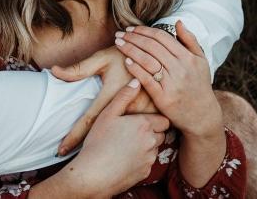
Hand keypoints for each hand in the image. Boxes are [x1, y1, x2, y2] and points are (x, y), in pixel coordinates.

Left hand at [51, 46, 157, 154]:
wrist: (156, 51)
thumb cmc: (124, 54)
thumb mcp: (101, 58)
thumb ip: (79, 69)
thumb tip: (53, 71)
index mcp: (111, 94)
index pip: (89, 120)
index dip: (74, 136)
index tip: (61, 151)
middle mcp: (129, 105)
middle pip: (108, 131)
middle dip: (93, 146)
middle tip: (77, 163)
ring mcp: (146, 111)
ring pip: (128, 134)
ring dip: (116, 147)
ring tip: (100, 163)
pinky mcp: (159, 112)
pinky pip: (145, 131)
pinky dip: (135, 139)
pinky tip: (128, 151)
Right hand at [63, 80, 170, 196]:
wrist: (93, 175)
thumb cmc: (98, 142)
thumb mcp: (108, 114)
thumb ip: (124, 96)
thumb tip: (137, 81)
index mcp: (145, 125)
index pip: (163, 120)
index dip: (154, 119)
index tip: (142, 120)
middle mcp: (152, 142)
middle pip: (161, 134)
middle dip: (151, 132)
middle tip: (132, 132)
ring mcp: (149, 159)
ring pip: (154, 149)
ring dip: (146, 146)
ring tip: (126, 145)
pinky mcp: (145, 173)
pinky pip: (147, 163)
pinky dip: (139, 160)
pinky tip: (124, 158)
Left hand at [114, 21, 222, 137]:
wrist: (202, 115)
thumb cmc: (199, 85)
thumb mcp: (201, 61)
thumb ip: (190, 40)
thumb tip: (178, 22)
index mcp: (188, 57)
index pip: (162, 38)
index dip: (144, 31)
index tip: (131, 28)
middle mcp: (180, 69)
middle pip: (152, 47)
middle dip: (133, 38)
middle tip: (120, 34)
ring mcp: (172, 84)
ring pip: (147, 61)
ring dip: (130, 50)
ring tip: (118, 44)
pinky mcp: (164, 98)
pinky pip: (147, 80)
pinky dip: (136, 69)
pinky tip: (126, 61)